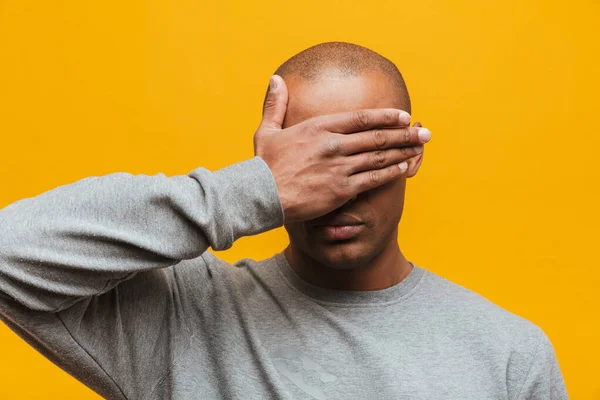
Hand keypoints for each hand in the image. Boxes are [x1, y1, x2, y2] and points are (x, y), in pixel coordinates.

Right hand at [254, 75, 430, 222]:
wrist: (261, 195)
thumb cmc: (263, 165)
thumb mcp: (266, 130)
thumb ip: (275, 104)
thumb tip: (276, 79)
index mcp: (319, 127)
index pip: (361, 118)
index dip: (386, 117)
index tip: (403, 116)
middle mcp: (334, 144)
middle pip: (377, 137)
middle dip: (404, 134)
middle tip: (425, 132)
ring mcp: (339, 167)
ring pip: (379, 157)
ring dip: (403, 151)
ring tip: (420, 148)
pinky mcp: (341, 189)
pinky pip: (373, 179)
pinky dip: (390, 172)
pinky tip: (403, 168)